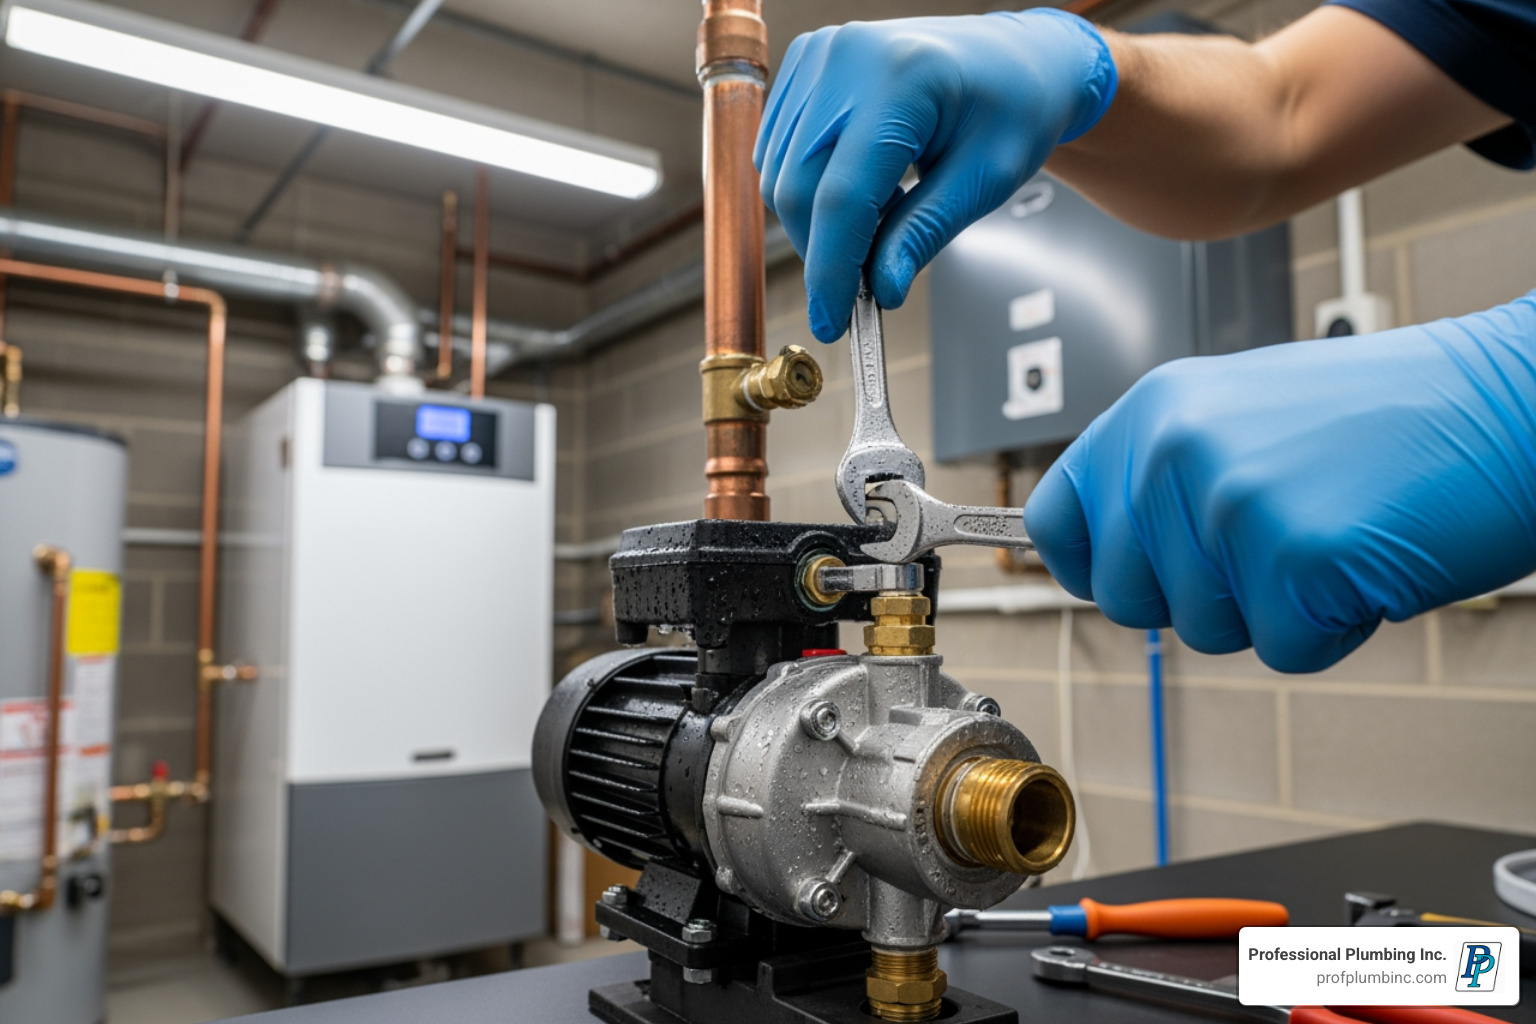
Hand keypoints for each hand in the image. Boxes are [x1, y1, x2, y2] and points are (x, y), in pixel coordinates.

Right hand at [755, 11, 1115, 341]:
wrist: (1014, 56)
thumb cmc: (1013, 105)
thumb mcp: (986, 178)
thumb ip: (926, 232)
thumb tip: (881, 290)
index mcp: (902, 79)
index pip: (842, 196)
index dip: (832, 270)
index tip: (833, 321)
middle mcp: (847, 58)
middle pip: (797, 188)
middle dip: (822, 253)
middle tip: (862, 286)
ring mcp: (819, 55)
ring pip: (777, 175)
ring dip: (815, 223)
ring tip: (881, 216)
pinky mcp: (804, 64)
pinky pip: (777, 152)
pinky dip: (806, 190)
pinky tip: (861, 188)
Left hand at [1024, 296, 1535, 671]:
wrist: (1512, 401)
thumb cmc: (1392, 417)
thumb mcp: (1242, 416)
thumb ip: (1163, 477)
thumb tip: (1098, 551)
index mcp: (1153, 410)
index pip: (1056, 520)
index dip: (1089, 567)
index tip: (1127, 576)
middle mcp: (1174, 450)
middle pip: (1128, 598)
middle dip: (1202, 597)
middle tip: (1281, 539)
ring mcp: (1230, 502)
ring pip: (1206, 631)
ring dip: (1274, 609)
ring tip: (1332, 531)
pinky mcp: (1293, 557)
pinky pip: (1285, 650)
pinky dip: (1334, 628)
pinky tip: (1368, 558)